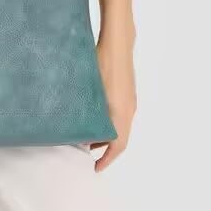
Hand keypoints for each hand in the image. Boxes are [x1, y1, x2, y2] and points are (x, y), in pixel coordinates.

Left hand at [89, 33, 136, 171]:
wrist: (118, 42)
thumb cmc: (103, 62)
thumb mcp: (92, 91)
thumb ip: (90, 113)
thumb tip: (81, 130)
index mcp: (122, 113)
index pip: (118, 145)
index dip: (107, 159)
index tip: (96, 168)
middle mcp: (129, 110)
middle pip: (121, 139)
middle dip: (106, 150)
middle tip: (88, 156)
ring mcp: (130, 101)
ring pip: (121, 127)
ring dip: (107, 136)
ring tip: (89, 139)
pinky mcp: (127, 92)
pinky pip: (121, 116)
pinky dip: (110, 123)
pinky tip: (96, 118)